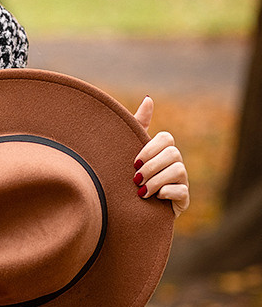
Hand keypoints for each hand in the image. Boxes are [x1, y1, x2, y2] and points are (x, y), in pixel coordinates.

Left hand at [133, 96, 189, 216]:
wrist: (124, 208)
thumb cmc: (126, 174)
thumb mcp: (129, 149)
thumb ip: (139, 125)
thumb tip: (148, 99)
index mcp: (162, 150)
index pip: (166, 138)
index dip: (151, 148)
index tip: (134, 161)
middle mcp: (175, 163)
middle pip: (173, 154)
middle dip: (153, 166)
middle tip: (136, 178)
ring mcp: (181, 181)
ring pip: (179, 171)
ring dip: (156, 181)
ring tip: (140, 191)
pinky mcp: (182, 200)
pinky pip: (182, 192)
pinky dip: (166, 193)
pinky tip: (154, 198)